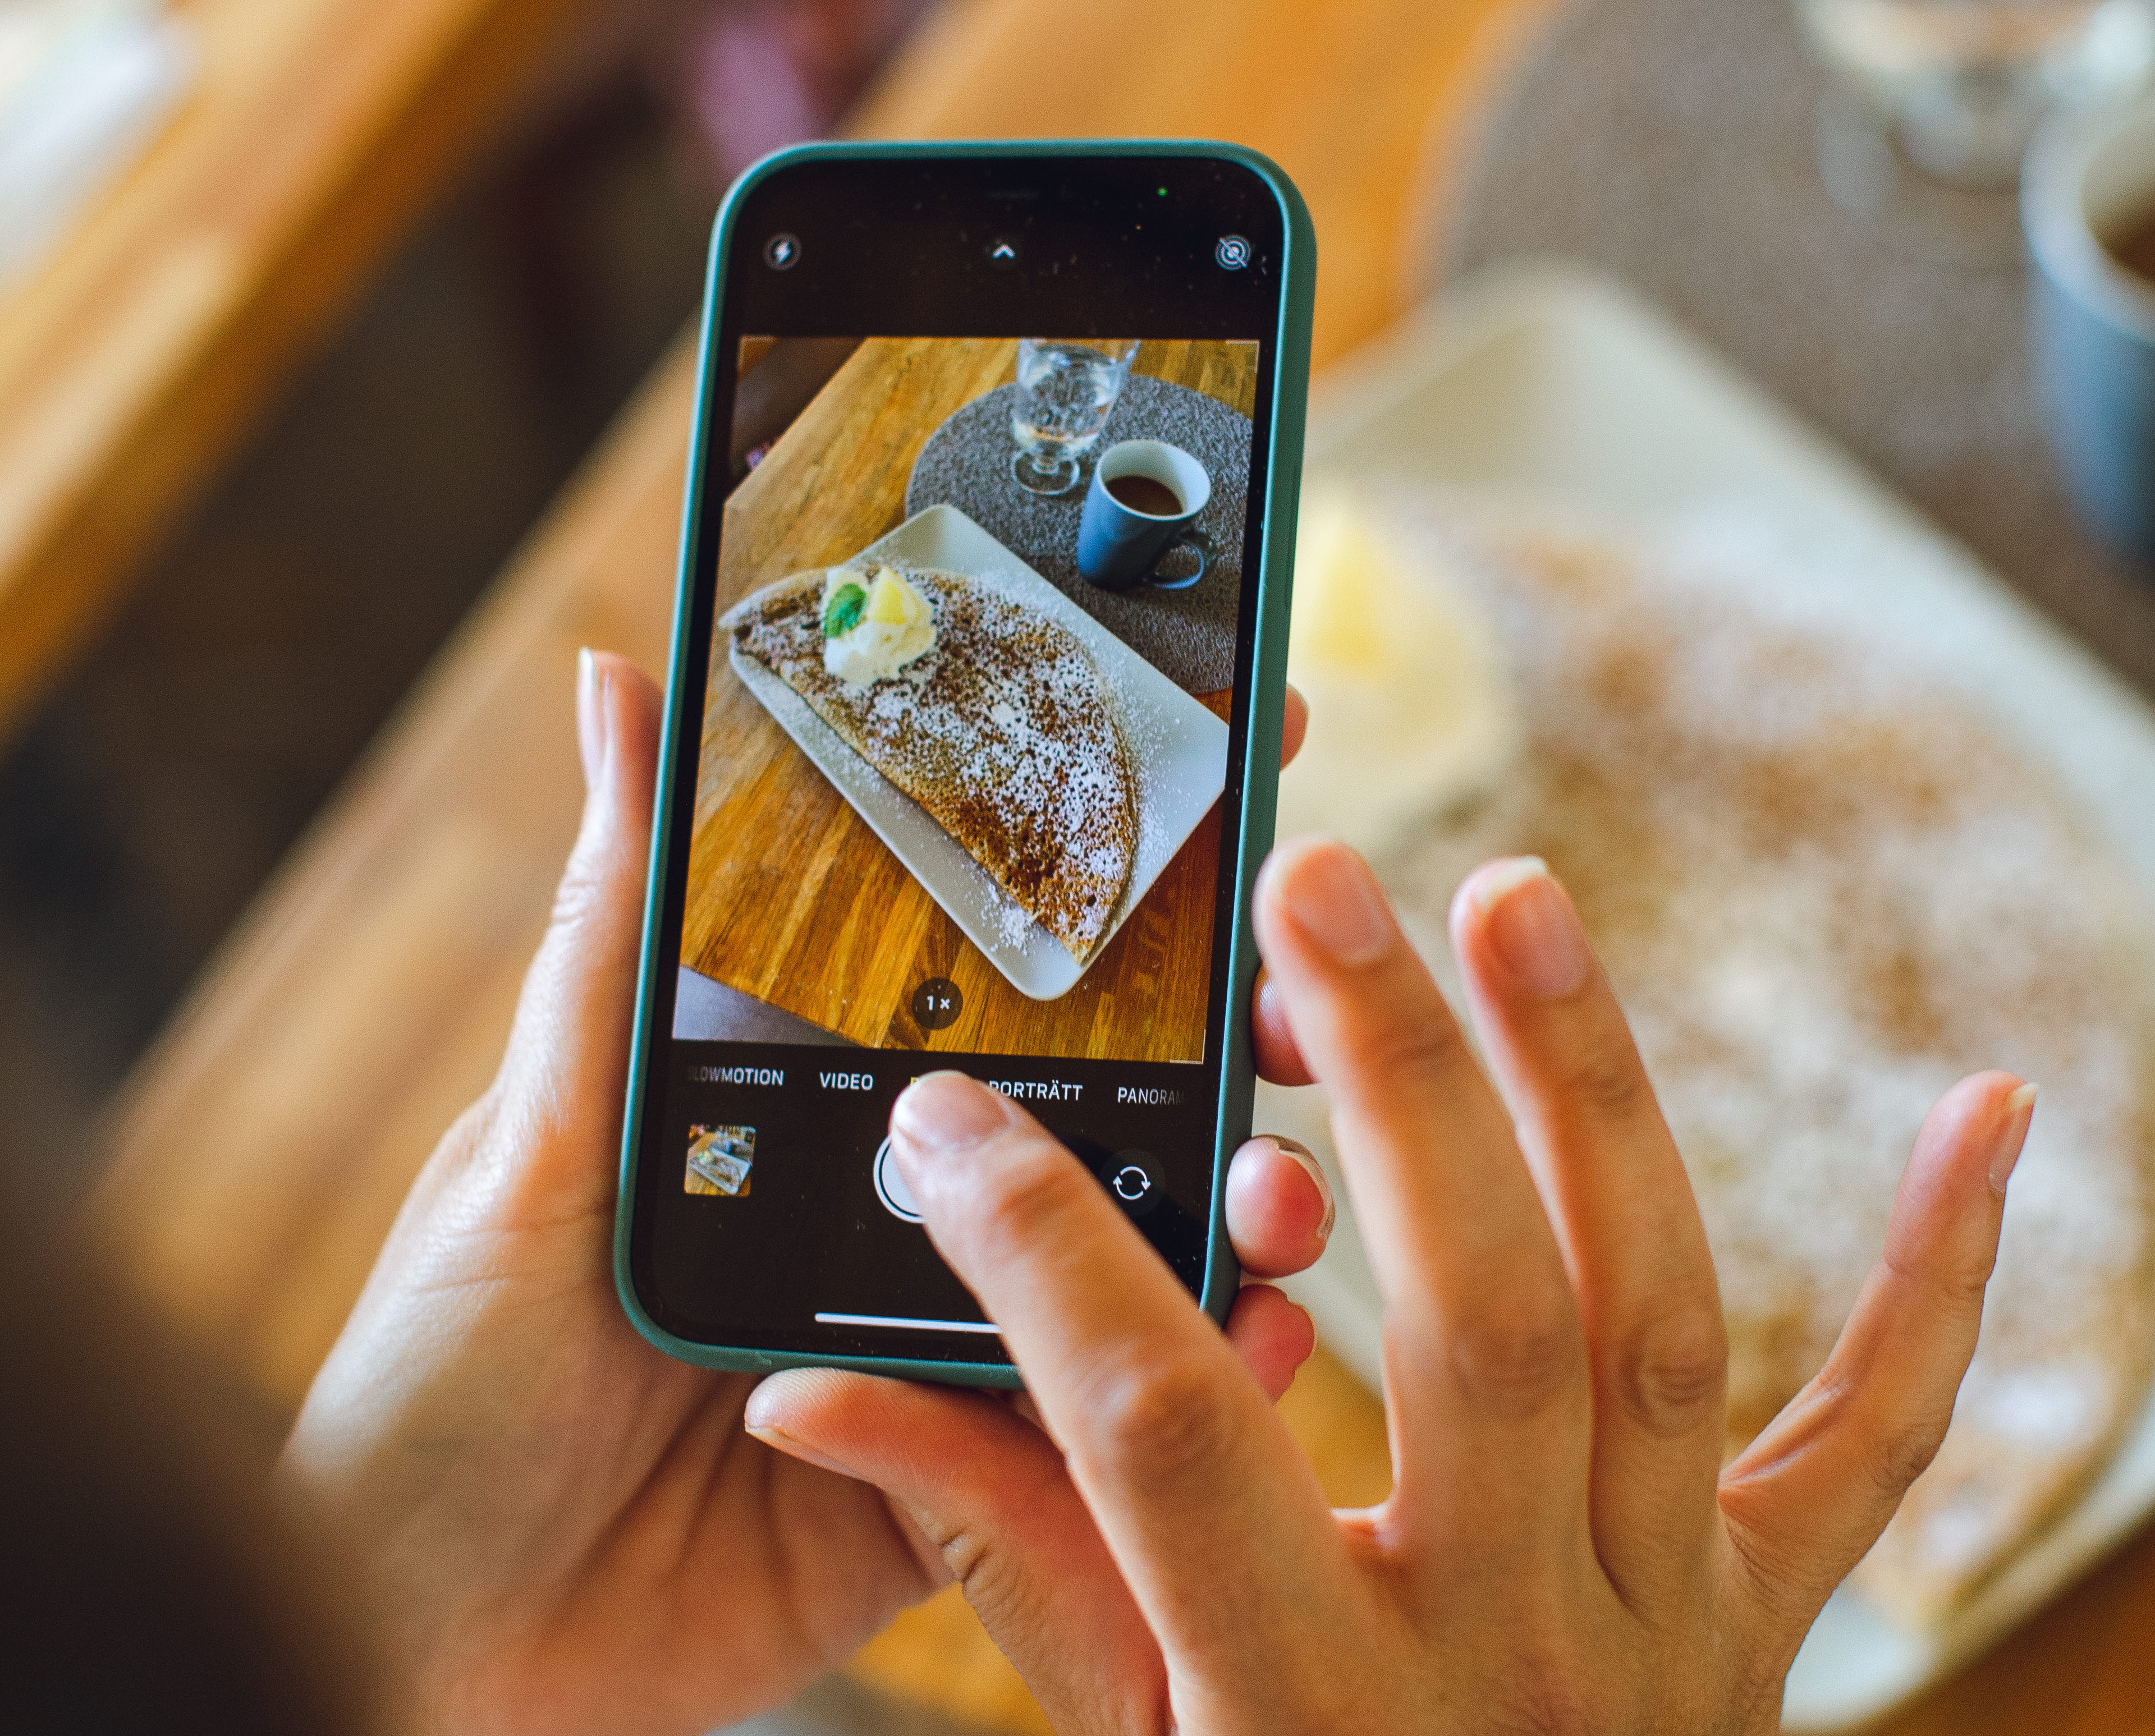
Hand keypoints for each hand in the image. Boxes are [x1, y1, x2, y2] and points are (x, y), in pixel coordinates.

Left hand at [277, 654, 1325, 1735]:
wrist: (426, 1639)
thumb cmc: (445, 1369)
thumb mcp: (543, 1134)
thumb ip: (617, 931)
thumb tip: (618, 687)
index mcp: (811, 1103)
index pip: (988, 966)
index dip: (1116, 872)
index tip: (1235, 761)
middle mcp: (895, 1211)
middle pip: (1098, 1108)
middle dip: (1229, 1046)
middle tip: (1299, 1011)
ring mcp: (935, 1347)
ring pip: (1124, 1264)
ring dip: (1234, 1214)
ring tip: (1282, 1195)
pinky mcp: (956, 1488)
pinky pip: (1092, 1437)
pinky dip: (1183, 1393)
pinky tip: (1253, 1346)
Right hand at [753, 841, 2032, 1733]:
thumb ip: (995, 1557)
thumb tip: (817, 1398)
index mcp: (1306, 1710)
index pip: (1167, 1437)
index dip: (1052, 1260)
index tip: (962, 1117)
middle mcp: (1515, 1658)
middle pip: (1483, 1332)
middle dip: (1398, 1089)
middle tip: (1326, 891)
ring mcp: (1671, 1632)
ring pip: (1662, 1323)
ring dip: (1595, 1094)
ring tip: (1516, 897)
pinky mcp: (1770, 1614)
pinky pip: (1878, 1439)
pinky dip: (1948, 1276)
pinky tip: (1994, 1110)